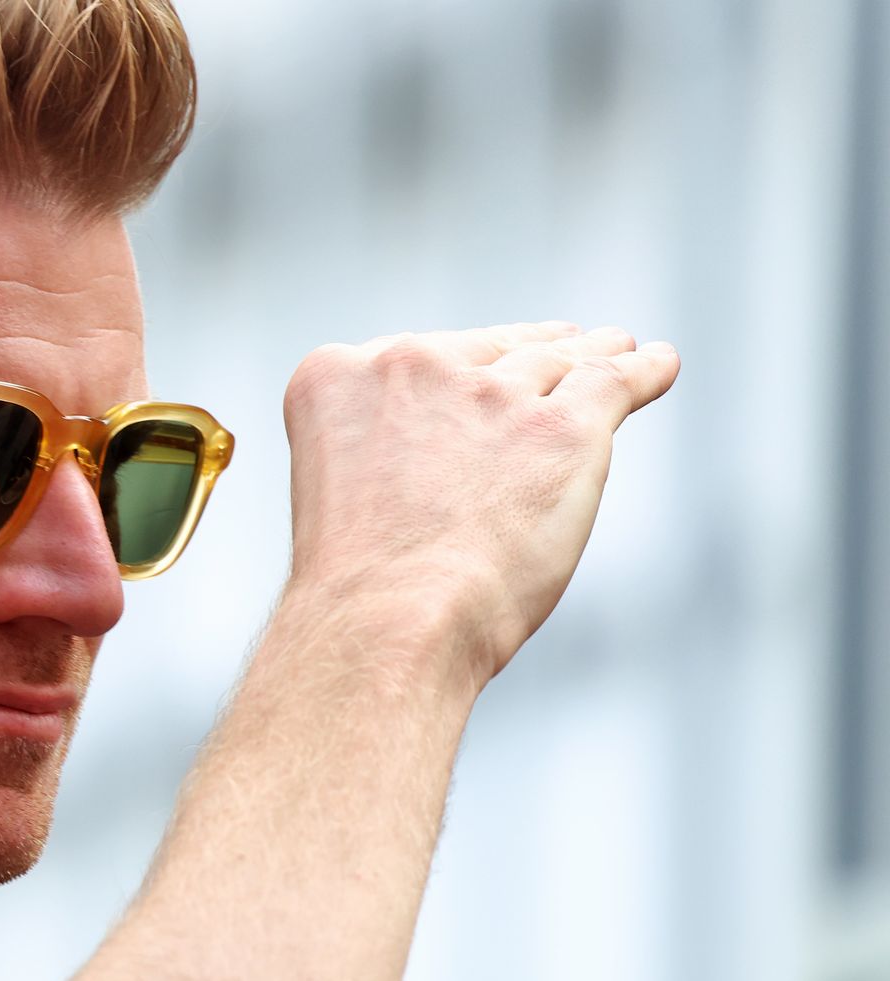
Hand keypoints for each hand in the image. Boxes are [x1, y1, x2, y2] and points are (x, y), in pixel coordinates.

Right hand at [278, 322, 679, 681]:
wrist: (388, 621)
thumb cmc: (358, 586)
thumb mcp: (339, 486)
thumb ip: (383, 449)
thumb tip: (452, 457)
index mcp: (336, 377)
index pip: (408, 355)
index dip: (452, 365)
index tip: (473, 370)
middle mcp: (411, 368)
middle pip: (486, 352)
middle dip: (529, 351)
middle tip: (563, 346)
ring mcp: (490, 394)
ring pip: (553, 362)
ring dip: (592, 355)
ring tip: (616, 349)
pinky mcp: (562, 427)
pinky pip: (614, 383)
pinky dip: (643, 374)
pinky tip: (657, 365)